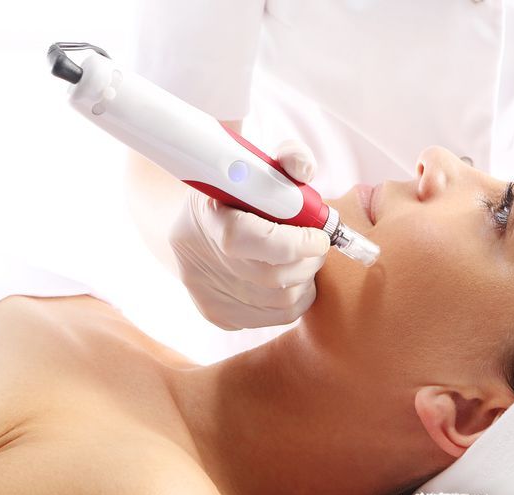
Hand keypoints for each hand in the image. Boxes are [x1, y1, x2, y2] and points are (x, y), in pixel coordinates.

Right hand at [169, 139, 330, 329]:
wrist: (195, 227)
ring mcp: (208, 296)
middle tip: (316, 245)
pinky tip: (291, 276)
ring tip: (303, 258)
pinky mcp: (220, 316)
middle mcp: (199, 265)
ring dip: (305, 279)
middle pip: (273, 277)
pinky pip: (278, 317)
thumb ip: (288, 158)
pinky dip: (296, 297)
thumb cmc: (237, 191)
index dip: (294, 242)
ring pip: (282, 301)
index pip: (249, 240)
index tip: (319, 237)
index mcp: (206, 219)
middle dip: (308, 261)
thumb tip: (303, 167)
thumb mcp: (258, 165)